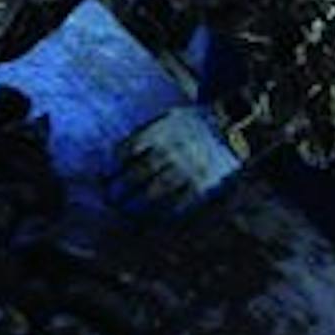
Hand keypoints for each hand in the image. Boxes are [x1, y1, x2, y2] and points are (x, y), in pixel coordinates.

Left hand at [111, 106, 240, 220]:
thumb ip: (142, 134)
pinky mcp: (202, 183)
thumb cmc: (190, 124)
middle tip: (110, 199)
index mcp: (161, 132)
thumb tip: (113, 158)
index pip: (128, 151)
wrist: (231, 126)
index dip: (113, 167)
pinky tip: (152, 216)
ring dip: (137, 204)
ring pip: (155, 191)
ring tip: (126, 211)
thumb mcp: (166, 119)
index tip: (103, 178)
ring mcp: (188, 167)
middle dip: (120, 188)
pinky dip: (163, 212)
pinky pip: (178, 203)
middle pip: (138, 173)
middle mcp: (172, 150)